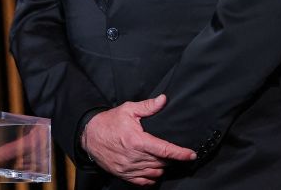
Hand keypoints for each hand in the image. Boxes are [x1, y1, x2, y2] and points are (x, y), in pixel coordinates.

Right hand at [81, 94, 196, 185]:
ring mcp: (129, 168)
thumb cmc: (109, 122)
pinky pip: (145, 182)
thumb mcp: (127, 110)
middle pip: (162, 162)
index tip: (191, 155)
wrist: (90, 136)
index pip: (165, 150)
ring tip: (160, 158)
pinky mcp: (124, 175)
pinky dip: (152, 177)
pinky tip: (152, 169)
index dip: (180, 153)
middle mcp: (134, 157)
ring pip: (155, 172)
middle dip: (169, 157)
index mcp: (137, 140)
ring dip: (161, 166)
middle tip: (169, 150)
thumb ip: (147, 106)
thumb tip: (163, 99)